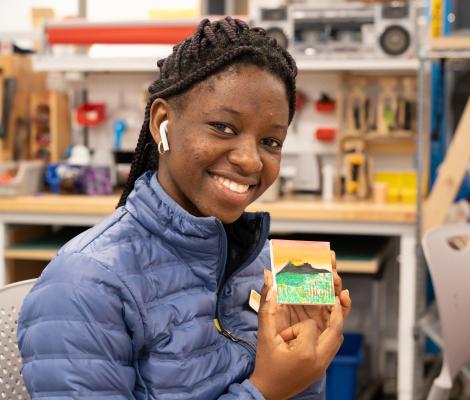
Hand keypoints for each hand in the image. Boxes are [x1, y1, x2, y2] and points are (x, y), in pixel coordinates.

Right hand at [250, 270, 344, 399]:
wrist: (267, 391)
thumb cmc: (265, 364)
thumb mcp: (264, 334)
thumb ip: (266, 306)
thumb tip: (268, 279)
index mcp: (306, 352)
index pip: (308, 326)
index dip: (295, 327)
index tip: (284, 336)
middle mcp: (319, 360)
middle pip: (336, 331)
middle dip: (337, 313)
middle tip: (336, 297)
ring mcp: (323, 366)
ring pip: (337, 340)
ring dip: (336, 323)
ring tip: (333, 308)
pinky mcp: (322, 369)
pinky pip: (333, 348)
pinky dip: (332, 334)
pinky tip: (326, 326)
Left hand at [271, 251, 351, 334]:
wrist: (278, 363)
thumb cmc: (272, 336)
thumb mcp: (268, 314)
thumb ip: (268, 295)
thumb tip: (268, 272)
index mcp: (297, 295)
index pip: (310, 275)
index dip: (318, 262)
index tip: (323, 252)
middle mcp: (311, 301)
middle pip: (325, 281)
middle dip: (330, 269)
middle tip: (330, 262)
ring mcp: (321, 312)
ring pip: (334, 294)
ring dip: (337, 284)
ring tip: (334, 278)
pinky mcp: (328, 325)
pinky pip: (341, 314)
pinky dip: (345, 305)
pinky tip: (344, 297)